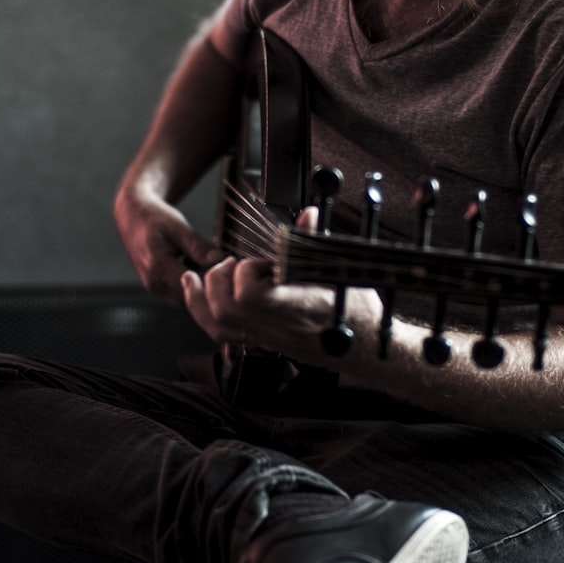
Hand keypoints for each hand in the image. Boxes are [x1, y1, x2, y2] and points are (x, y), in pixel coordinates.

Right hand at [115, 191, 224, 303]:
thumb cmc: (153, 217)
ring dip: (200, 285)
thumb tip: (220, 260)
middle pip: (190, 296)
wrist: (131, 215)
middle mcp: (153, 282)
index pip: (193, 286)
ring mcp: (154, 287)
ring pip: (185, 297)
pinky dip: (191, 283)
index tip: (226, 265)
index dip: (213, 279)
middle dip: (208, 285)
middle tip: (222, 265)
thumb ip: (199, 247)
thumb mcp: (178, 227)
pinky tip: (197, 266)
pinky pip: (179, 292)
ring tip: (208, 262)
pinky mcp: (156, 286)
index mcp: (157, 267)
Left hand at [180, 209, 383, 365]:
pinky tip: (198, 288)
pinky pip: (221, 332)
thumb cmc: (357, 312)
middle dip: (221, 279)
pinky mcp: (261, 340)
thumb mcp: (341, 271)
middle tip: (236, 263)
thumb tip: (307, 214)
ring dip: (206, 293)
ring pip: (217, 324)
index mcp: (296, 307)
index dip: (246, 272)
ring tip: (217, 271)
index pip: (249, 295)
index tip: (264, 261)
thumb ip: (315, 243)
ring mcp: (266, 337)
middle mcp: (276, 327)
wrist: (365, 348)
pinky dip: (202, 309)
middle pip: (225, 309)